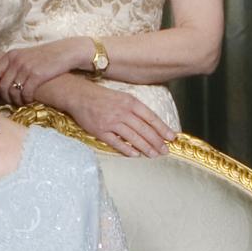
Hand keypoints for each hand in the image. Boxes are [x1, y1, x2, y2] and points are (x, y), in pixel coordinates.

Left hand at [0, 38, 94, 103]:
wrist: (66, 52)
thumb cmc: (44, 57)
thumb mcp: (25, 56)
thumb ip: (12, 65)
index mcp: (10, 55)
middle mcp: (16, 60)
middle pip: (0, 85)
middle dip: (2, 97)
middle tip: (6, 103)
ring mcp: (26, 67)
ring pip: (12, 91)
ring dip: (14, 100)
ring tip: (19, 103)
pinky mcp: (37, 75)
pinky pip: (25, 93)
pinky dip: (25, 100)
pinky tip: (28, 101)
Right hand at [52, 79, 172, 157]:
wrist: (80, 96)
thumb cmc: (103, 97)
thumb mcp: (123, 97)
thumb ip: (136, 109)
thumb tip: (151, 124)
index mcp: (130, 102)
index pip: (151, 117)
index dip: (163, 128)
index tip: (171, 137)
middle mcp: (123, 112)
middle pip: (144, 130)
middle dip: (157, 142)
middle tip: (165, 151)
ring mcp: (111, 122)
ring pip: (133, 137)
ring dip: (145, 148)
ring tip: (154, 155)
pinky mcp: (100, 131)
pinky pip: (116, 142)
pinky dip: (126, 150)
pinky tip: (135, 155)